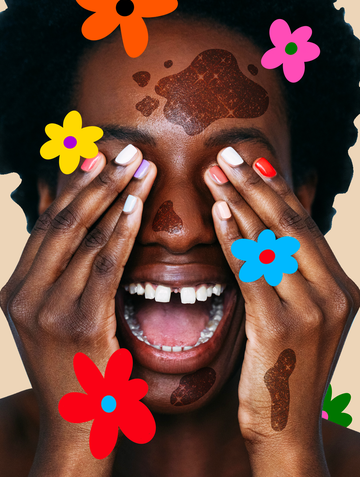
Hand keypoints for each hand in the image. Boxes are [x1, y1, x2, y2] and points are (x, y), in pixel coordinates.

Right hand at [0, 147, 156, 475]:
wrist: (75, 420)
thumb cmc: (75, 365)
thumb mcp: (56, 316)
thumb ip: (64, 275)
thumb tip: (91, 228)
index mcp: (15, 289)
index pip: (48, 225)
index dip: (74, 187)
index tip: (97, 157)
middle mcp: (23, 295)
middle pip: (64, 222)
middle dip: (98, 181)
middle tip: (126, 151)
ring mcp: (46, 310)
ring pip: (85, 237)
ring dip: (116, 196)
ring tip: (140, 167)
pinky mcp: (78, 324)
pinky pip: (104, 265)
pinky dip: (120, 231)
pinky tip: (136, 205)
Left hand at [204, 147, 359, 475]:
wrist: (284, 428)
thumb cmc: (282, 367)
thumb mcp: (297, 314)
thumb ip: (288, 273)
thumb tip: (266, 231)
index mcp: (342, 287)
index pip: (305, 226)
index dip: (277, 189)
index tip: (251, 161)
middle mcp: (336, 293)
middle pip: (291, 225)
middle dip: (256, 185)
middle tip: (228, 155)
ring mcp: (314, 310)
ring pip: (272, 242)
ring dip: (240, 203)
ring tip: (215, 174)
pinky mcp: (283, 326)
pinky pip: (254, 272)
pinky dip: (235, 240)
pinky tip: (217, 214)